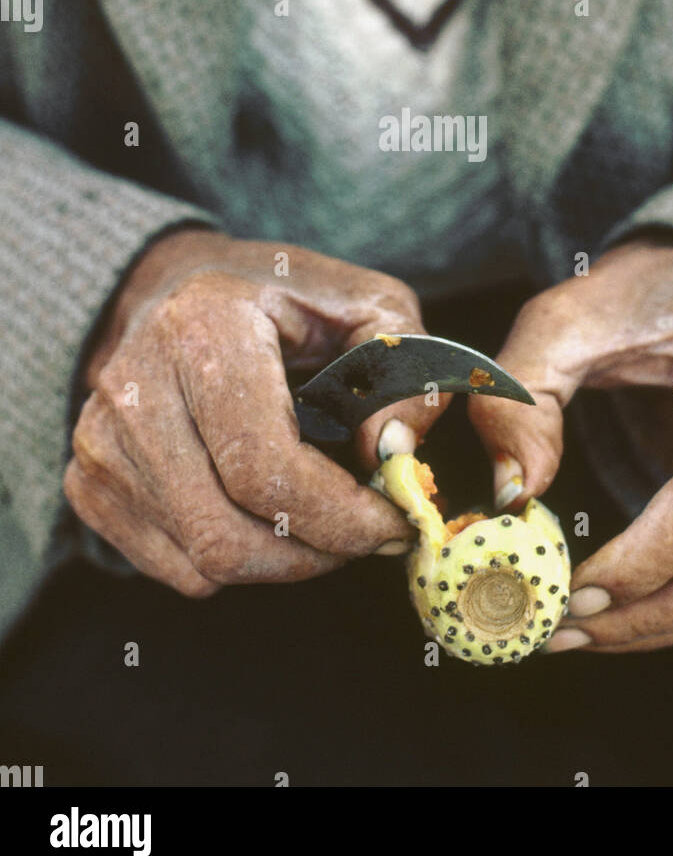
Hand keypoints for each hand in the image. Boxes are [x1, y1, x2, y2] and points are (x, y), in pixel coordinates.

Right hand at [65, 229, 452, 596]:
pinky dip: (237, 563)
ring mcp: (101, 441)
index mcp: (203, 330)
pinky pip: (175, 569)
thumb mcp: (364, 303)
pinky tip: (265, 514)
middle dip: (316, 553)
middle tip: (365, 534)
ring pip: (202, 562)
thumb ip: (401, 369)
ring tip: (322, 519)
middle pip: (225, 533)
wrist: (175, 286)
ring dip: (282, 562)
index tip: (393, 523)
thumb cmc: (279, 299)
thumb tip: (394, 451)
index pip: (262, 468)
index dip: (338, 517)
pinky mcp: (88, 481)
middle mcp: (135, 388)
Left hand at [466, 236, 672, 651]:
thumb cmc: (624, 299)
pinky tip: (615, 610)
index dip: (649, 556)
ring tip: (576, 628)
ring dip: (663, 622)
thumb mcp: (559, 323)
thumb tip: (515, 495)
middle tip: (566, 628)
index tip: (576, 588)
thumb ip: (521, 397)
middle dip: (653, 611)